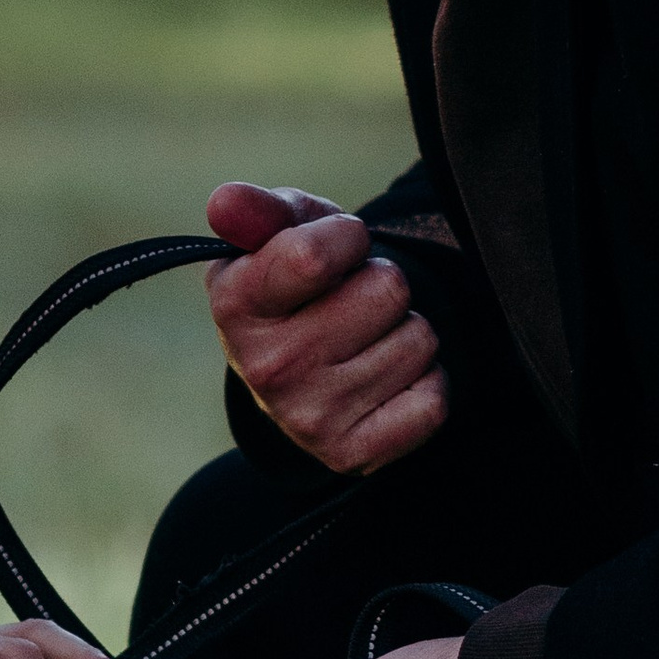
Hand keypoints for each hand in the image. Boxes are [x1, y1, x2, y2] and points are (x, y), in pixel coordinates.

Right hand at [207, 179, 448, 473]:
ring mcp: (308, 417)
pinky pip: (432, 400)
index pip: (312, 257)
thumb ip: (259, 211)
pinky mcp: (351, 454)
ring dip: (403, 330)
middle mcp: (266, 367)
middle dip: (380, 284)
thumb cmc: (295, 286)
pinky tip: (384, 378)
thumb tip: (225, 203)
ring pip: (419, 339)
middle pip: (387, 289)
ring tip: (366, 338)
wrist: (298, 374)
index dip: (345, 237)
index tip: (335, 247)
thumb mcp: (278, 236)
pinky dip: (423, 382)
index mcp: (236, 305)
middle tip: (350, 302)